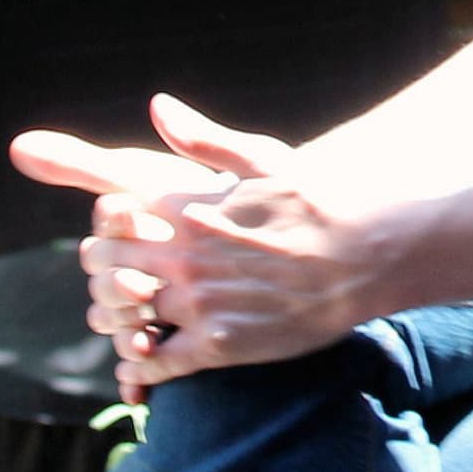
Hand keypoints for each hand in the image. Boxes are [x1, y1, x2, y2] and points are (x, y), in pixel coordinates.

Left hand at [12, 94, 390, 384]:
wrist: (369, 254)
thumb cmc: (319, 202)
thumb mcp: (263, 158)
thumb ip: (204, 139)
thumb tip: (157, 106)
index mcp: (188, 209)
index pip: (112, 216)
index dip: (106, 226)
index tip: (113, 232)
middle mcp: (186, 256)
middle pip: (108, 265)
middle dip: (103, 270)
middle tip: (111, 277)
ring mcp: (200, 303)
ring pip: (124, 313)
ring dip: (114, 316)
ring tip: (121, 317)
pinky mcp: (219, 344)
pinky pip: (155, 362)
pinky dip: (136, 366)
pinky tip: (136, 362)